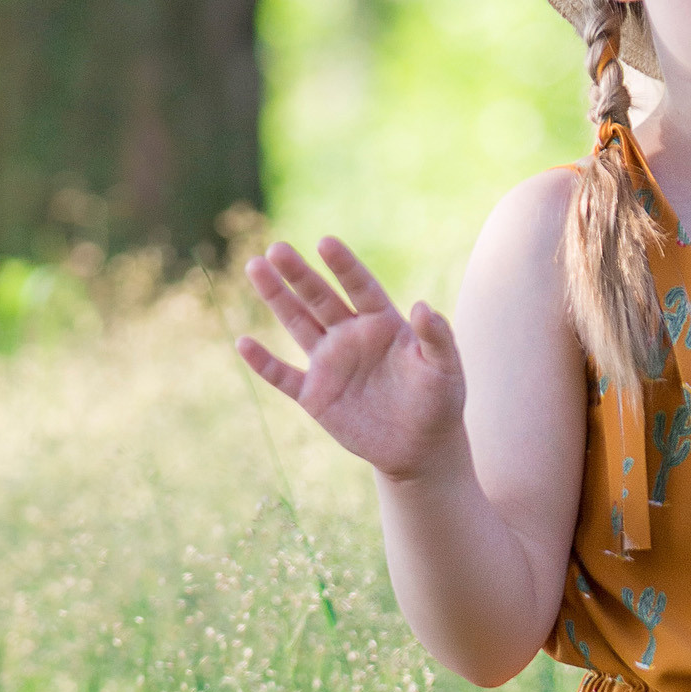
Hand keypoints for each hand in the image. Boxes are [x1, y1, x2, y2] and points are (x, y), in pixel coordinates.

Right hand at [238, 237, 465, 482]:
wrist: (421, 448)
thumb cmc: (439, 403)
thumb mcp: (446, 370)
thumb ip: (438, 337)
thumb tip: (424, 307)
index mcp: (382, 323)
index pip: (360, 286)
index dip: (344, 266)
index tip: (325, 243)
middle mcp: (351, 335)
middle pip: (319, 297)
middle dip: (298, 273)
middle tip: (277, 249)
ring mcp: (330, 363)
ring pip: (297, 323)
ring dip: (276, 297)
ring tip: (256, 267)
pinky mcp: (315, 395)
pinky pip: (284, 376)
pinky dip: (264, 363)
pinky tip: (244, 344)